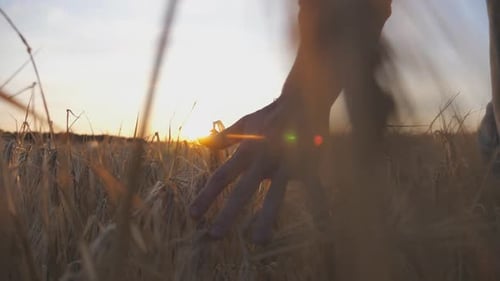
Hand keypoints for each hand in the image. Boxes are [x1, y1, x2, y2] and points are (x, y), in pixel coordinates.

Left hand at [190, 96, 328, 243]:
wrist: (303, 99)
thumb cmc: (271, 114)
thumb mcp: (245, 123)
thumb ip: (223, 137)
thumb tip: (200, 142)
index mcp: (247, 150)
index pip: (221, 176)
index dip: (206, 196)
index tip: (193, 214)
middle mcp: (263, 159)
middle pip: (242, 190)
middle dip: (227, 213)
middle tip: (214, 236)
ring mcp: (286, 164)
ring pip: (275, 195)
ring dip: (265, 218)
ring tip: (257, 240)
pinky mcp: (308, 165)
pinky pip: (314, 188)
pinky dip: (318, 204)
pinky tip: (321, 224)